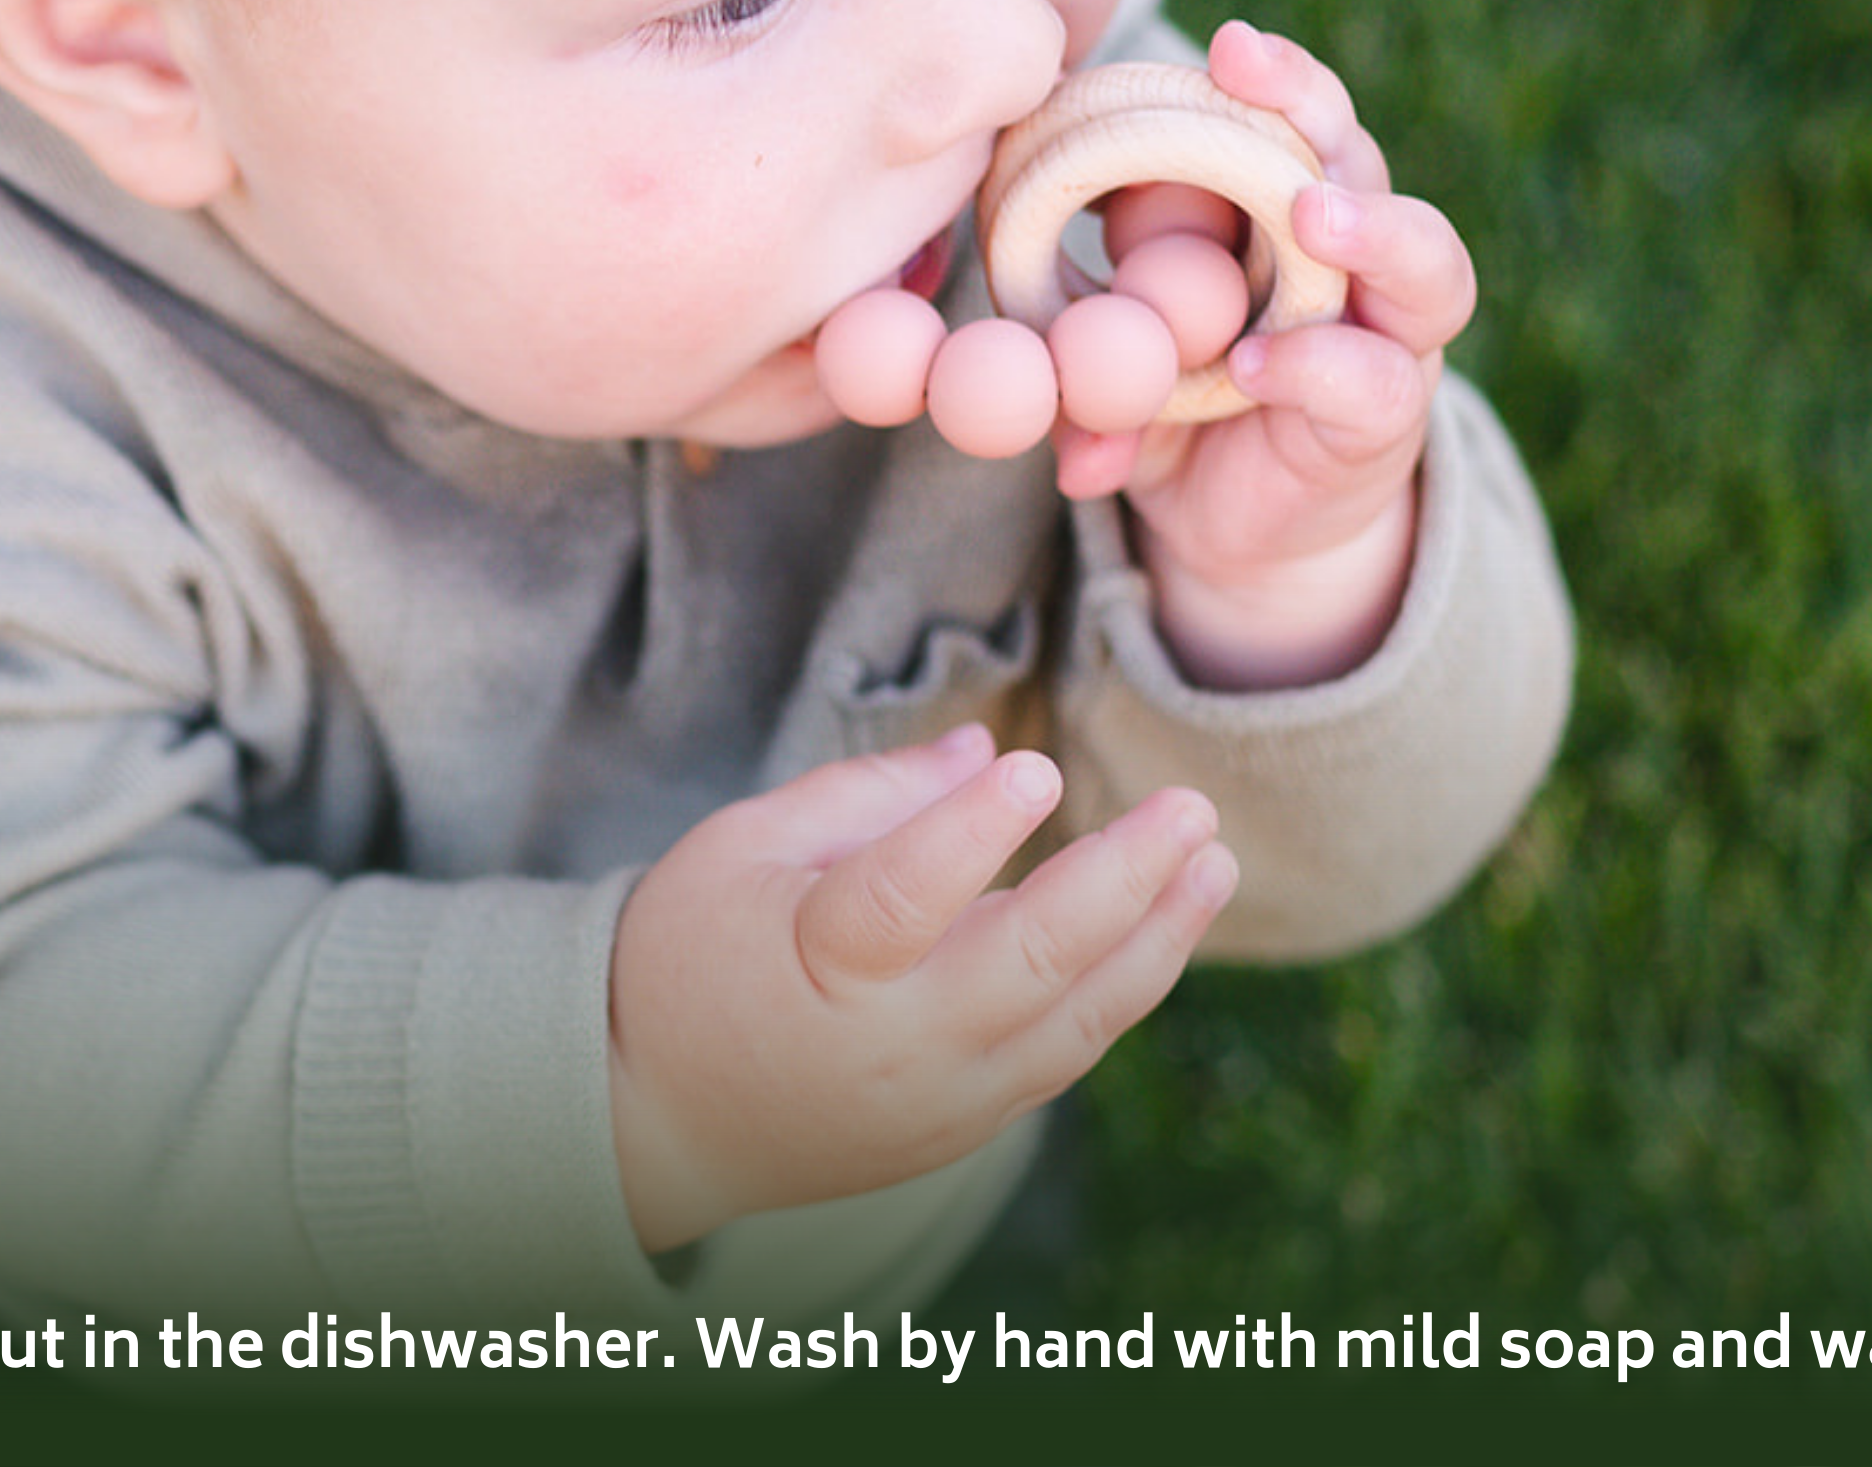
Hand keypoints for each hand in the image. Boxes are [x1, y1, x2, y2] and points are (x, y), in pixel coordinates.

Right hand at [607, 722, 1235, 1251]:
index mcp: (815, 963)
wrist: (656, 1124)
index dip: (970, 830)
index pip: (904, 897)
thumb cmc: (691, 958)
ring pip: (1075, 1021)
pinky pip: (1064, 1055)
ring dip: (1156, 940)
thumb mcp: (742, 848)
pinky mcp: (966, 1125)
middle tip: (1190, 806)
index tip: (1036, 764)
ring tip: (1214, 861)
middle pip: (1029, 964)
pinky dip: (1122, 990)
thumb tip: (985, 746)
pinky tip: (1163, 926)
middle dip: (1124, 880)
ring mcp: (938, 1097)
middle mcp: (891, 1043)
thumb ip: (864, 795)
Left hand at [1060, 23, 1475, 689]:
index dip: (1271, 73)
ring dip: (1371, 228)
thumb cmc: (1178, 398)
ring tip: (1312, 216)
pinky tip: (1249, 366)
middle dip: (1311, 105)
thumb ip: (1072, 342)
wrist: (1241, 521)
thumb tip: (1002, 361)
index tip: (1224, 46)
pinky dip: (1314, 366)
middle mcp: (1352, 253)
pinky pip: (1375, 380)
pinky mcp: (1387, 417)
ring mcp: (1384, 334)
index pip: (1296, 112)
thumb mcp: (1111, 356)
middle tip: (1248, 75)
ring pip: (1424, 261)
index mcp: (1284, 204)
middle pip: (1359, 153)